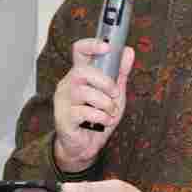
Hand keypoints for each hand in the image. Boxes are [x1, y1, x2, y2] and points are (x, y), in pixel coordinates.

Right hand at [53, 39, 134, 171]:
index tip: (107, 47)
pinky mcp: (63, 117)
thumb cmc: (97, 117)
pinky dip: (100, 117)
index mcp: (79, 74)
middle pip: (82, 71)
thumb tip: (128, 51)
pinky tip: (102, 121)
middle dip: (104, 82)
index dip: (91, 45)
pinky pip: (84, 111)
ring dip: (105, 103)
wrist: (85, 146)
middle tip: (114, 94)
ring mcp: (64, 100)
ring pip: (84, 92)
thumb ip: (120, 73)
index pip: (79, 51)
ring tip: (109, 112)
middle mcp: (68, 84)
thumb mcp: (114, 93)